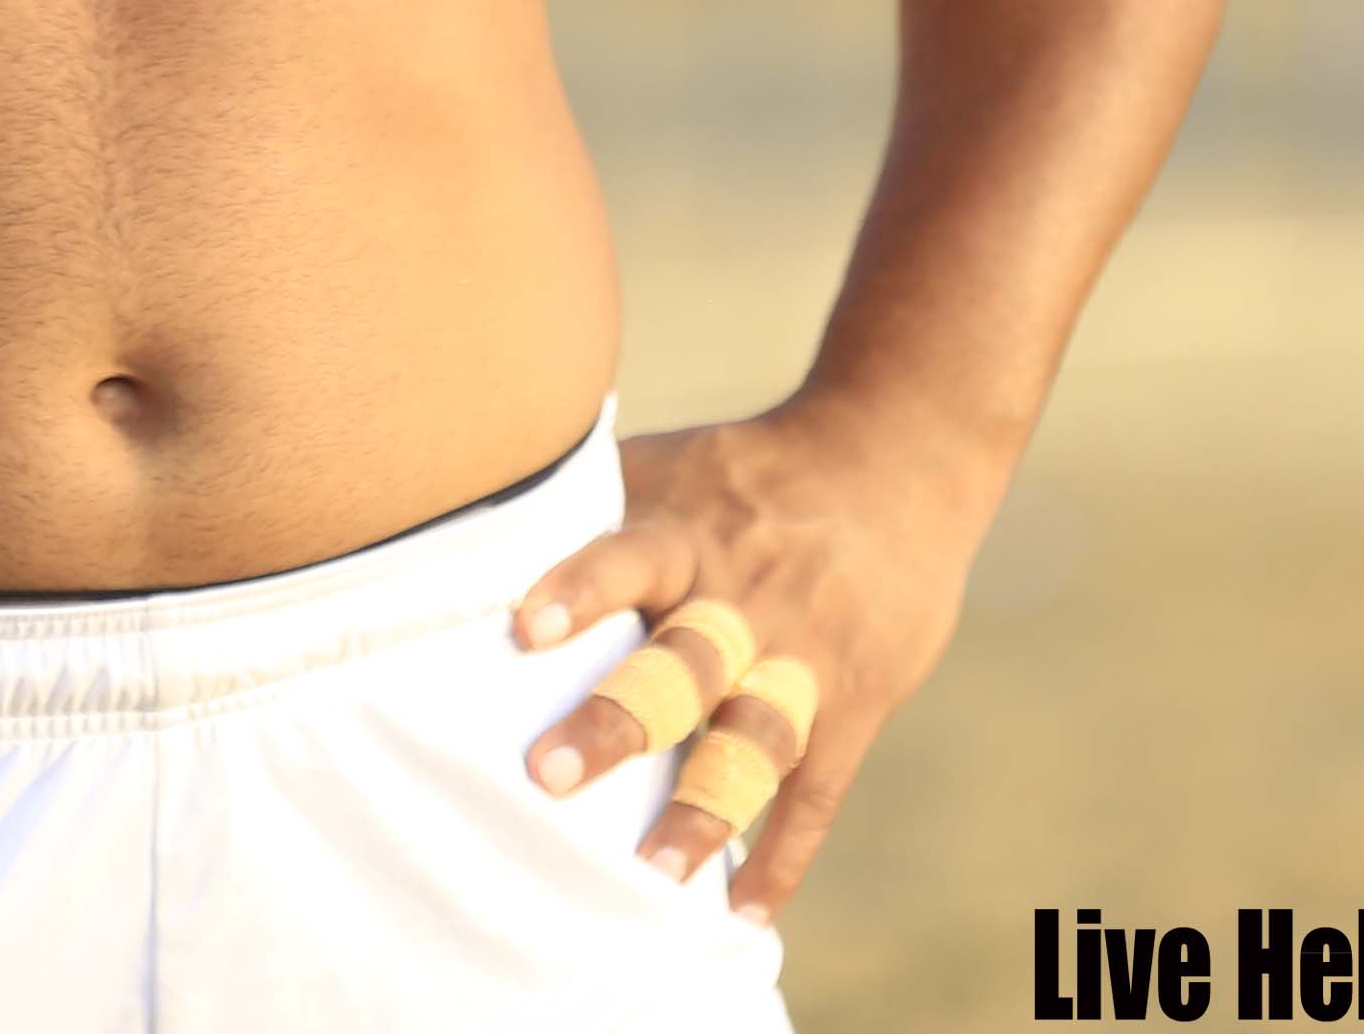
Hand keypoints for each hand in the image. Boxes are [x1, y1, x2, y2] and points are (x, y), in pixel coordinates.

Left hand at [511, 406, 984, 926]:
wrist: (895, 455)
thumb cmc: (750, 471)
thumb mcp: (676, 465)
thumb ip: (591, 502)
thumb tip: (469, 525)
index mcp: (689, 537)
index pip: (629, 560)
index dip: (581, 589)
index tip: (526, 629)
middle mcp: (744, 601)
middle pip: (682, 665)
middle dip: (620, 721)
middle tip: (551, 774)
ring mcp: (803, 657)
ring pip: (753, 740)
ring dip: (705, 809)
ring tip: (656, 874)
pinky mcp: (855, 702)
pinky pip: (819, 789)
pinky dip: (784, 853)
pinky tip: (743, 909)